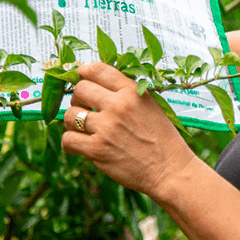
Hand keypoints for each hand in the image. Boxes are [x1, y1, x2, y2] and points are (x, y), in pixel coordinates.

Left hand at [61, 62, 194, 197]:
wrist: (170, 170)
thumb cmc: (162, 139)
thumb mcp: (149, 106)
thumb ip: (125, 93)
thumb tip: (95, 84)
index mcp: (132, 92)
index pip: (97, 69)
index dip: (84, 72)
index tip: (81, 78)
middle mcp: (118, 106)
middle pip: (79, 89)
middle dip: (78, 98)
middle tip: (84, 108)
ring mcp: (106, 128)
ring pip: (70, 114)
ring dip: (72, 121)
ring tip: (82, 129)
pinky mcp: (98, 150)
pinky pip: (68, 139)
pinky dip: (70, 143)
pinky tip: (78, 146)